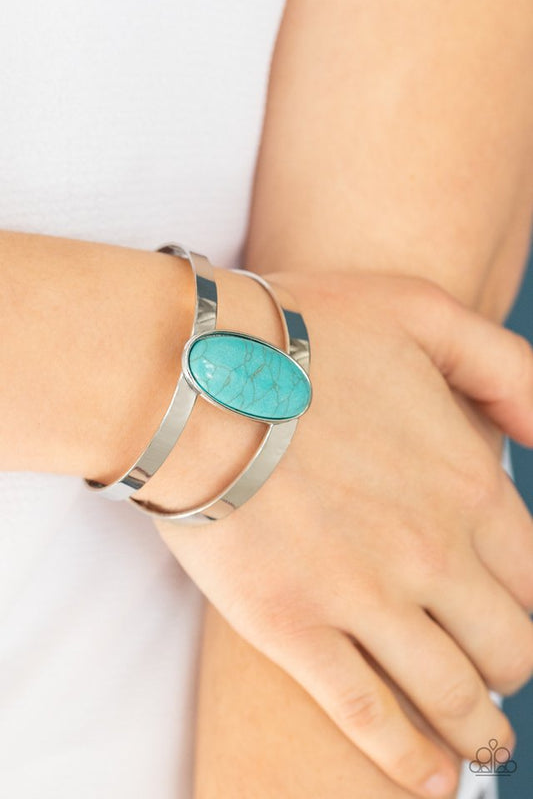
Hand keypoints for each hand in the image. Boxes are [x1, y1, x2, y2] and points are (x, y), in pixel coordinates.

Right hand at [157, 270, 532, 797]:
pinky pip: (366, 717)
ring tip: (478, 741)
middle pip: (509, 649)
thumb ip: (508, 371)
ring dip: (478, 729)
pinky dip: (407, 760)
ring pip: (451, 696)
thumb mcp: (424, 313)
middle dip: (511, 667)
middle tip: (495, 671)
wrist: (193, 373)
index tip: (519, 618)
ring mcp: (361, 598)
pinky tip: (427, 781)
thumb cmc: (304, 334)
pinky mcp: (291, 627)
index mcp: (468, 486)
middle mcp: (430, 554)